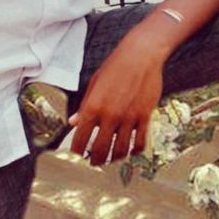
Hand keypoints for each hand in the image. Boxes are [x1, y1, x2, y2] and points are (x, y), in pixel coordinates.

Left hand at [69, 39, 162, 165]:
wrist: (141, 54)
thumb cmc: (115, 66)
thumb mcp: (95, 83)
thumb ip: (85, 105)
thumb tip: (74, 122)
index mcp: (93, 106)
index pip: (80, 139)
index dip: (76, 154)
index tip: (76, 159)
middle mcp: (110, 115)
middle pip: (100, 150)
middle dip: (95, 162)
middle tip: (94, 164)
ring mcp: (129, 117)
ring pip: (121, 150)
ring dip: (114, 159)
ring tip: (111, 160)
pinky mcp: (145, 116)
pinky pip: (139, 142)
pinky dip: (134, 151)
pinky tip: (130, 150)